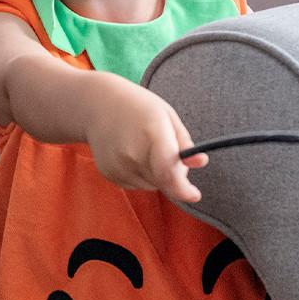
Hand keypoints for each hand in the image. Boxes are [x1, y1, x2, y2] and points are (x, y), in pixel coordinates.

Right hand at [83, 76, 208, 203]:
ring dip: (157, 175)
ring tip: (146, 148)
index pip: (168, 172)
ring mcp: (118, 166)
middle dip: (174, 175)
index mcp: (152, 133)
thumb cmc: (137, 107)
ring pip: (151, 185)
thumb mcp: (167, 116)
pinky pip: (135, 184)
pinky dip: (141, 175)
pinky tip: (132, 154)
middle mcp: (132, 153)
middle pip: (164, 181)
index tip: (194, 194)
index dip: (183, 189)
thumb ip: (184, 142)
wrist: (96, 105)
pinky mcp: (109, 173)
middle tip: (170, 153)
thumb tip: (201, 162)